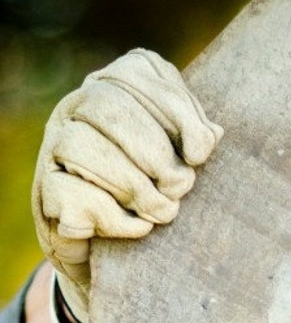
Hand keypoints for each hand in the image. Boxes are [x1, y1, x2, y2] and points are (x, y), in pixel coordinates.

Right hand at [31, 48, 222, 322]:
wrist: (110, 252)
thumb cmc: (153, 194)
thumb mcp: (179, 159)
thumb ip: (193, 139)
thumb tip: (211, 135)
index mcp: (112, 85)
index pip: (138, 71)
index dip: (176, 110)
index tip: (200, 154)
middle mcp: (76, 107)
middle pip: (108, 106)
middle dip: (155, 152)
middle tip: (180, 188)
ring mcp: (54, 146)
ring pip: (82, 145)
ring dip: (134, 186)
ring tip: (164, 212)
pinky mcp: (46, 192)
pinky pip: (73, 194)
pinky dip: (114, 217)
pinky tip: (139, 229)